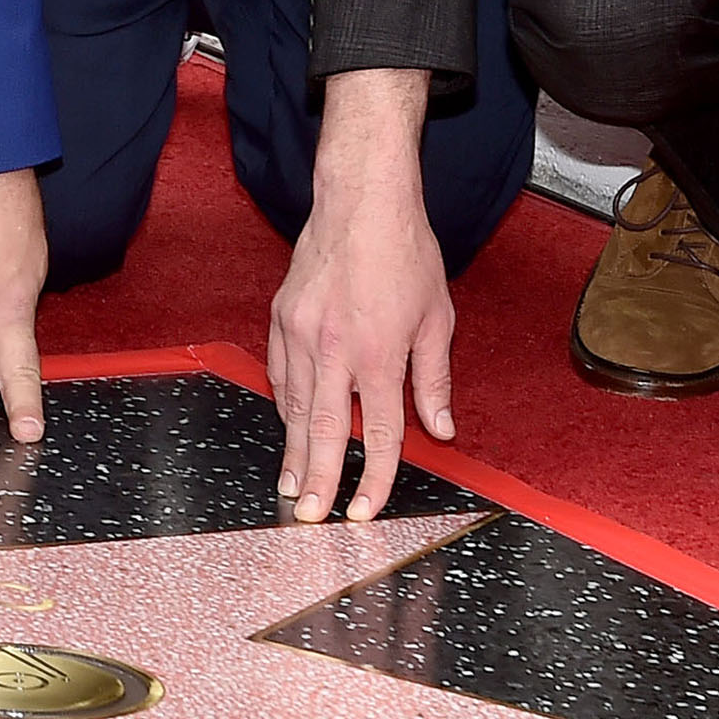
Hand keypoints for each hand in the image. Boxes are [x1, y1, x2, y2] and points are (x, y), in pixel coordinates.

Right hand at [266, 72, 454, 522]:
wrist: (360, 200)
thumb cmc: (405, 253)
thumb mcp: (437, 318)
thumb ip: (433, 379)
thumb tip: (439, 429)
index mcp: (378, 353)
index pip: (376, 433)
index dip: (374, 477)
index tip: (366, 510)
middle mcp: (334, 348)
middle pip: (321, 431)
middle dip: (316, 480)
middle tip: (309, 518)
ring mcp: (300, 332)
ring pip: (292, 406)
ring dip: (291, 450)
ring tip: (290, 486)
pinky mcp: (281, 316)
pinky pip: (279, 373)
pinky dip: (283, 404)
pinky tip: (287, 426)